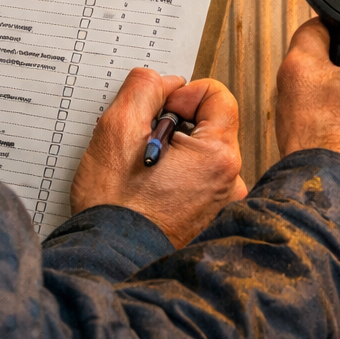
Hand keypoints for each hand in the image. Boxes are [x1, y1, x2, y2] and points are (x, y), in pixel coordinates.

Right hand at [71, 69, 246, 247]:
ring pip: (199, 151)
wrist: (110, 257)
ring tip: (143, 168)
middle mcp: (229, 180)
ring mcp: (220, 202)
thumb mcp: (118, 127)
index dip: (182, 93)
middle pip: (208, 123)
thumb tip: (164, 80)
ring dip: (172, 150)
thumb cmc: (114, 204)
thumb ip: (146, 87)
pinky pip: (195, 177)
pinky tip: (148, 186)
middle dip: (174, 123)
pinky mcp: (207, 216)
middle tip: (143, 143)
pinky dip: (174, 173)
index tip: (159, 110)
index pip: (217, 94)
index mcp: (218, 156)